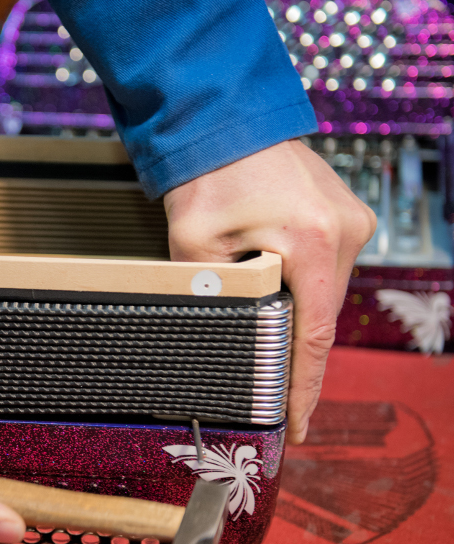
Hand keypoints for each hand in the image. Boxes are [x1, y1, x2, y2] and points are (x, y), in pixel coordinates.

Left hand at [163, 139, 375, 443]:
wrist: (224, 119)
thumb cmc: (206, 174)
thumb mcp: (193, 246)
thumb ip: (213, 296)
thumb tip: (219, 337)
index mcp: (313, 241)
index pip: (314, 338)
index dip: (305, 389)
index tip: (298, 425)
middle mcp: (344, 231)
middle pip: (321, 317)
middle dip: (294, 354)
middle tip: (269, 391)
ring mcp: (349, 219)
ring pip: (322, 293)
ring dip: (294, 314)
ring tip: (261, 328)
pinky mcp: (342, 213)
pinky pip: (323, 267)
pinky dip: (300, 287)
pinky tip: (273, 292)